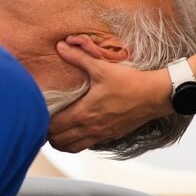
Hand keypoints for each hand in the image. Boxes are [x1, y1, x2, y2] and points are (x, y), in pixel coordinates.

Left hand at [48, 35, 171, 152]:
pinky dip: (78, 142)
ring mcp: (101, 134)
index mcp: (85, 112)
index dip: (43, 123)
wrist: (154, 95)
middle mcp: (91, 128)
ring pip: (72, 148)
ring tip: (59, 130)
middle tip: (46, 122)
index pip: (54, 127)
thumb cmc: (130, 82)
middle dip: (49, 134)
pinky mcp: (111, 136)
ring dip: (62, 141)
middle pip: (59, 142)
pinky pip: (87, 146)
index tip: (40, 114)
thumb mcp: (101, 67)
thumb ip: (78, 58)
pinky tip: (79, 129)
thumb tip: (61, 47)